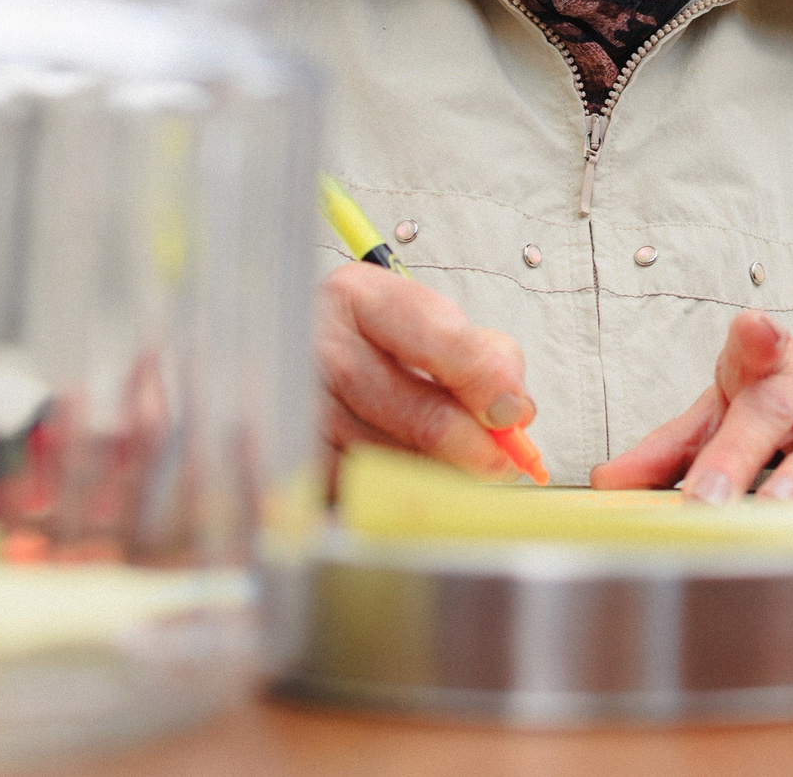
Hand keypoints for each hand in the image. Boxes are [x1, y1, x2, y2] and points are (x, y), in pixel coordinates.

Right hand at [317, 263, 535, 479]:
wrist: (277, 349)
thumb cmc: (360, 340)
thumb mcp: (414, 318)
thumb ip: (477, 351)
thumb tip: (513, 409)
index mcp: (358, 298)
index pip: (444, 342)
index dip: (491, 383)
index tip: (515, 411)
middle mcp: (322, 351)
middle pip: (427, 418)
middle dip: (480, 447)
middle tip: (502, 458)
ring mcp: (304, 411)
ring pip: (404, 465)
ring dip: (444, 475)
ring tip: (455, 464)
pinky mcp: (297, 462)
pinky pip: (370, 494)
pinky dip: (401, 493)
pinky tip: (409, 474)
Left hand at [592, 312, 792, 509]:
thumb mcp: (732, 410)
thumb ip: (673, 446)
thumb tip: (607, 482)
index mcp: (766, 370)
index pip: (753, 350)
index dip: (753, 340)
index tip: (755, 329)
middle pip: (776, 409)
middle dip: (738, 455)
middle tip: (706, 500)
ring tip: (775, 506)